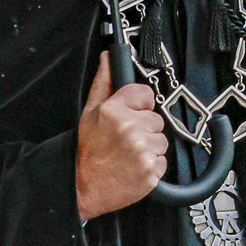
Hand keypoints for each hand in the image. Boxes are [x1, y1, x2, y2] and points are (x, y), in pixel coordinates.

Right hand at [76, 54, 166, 220]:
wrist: (83, 187)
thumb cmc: (87, 152)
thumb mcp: (88, 113)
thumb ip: (103, 83)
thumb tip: (109, 58)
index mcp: (113, 110)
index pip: (145, 94)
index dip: (139, 106)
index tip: (130, 115)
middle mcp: (129, 128)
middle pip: (156, 119)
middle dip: (144, 129)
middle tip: (124, 140)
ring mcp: (142, 150)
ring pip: (161, 140)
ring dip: (149, 147)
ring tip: (128, 154)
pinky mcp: (151, 170)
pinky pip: (162, 161)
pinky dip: (151, 164)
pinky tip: (133, 166)